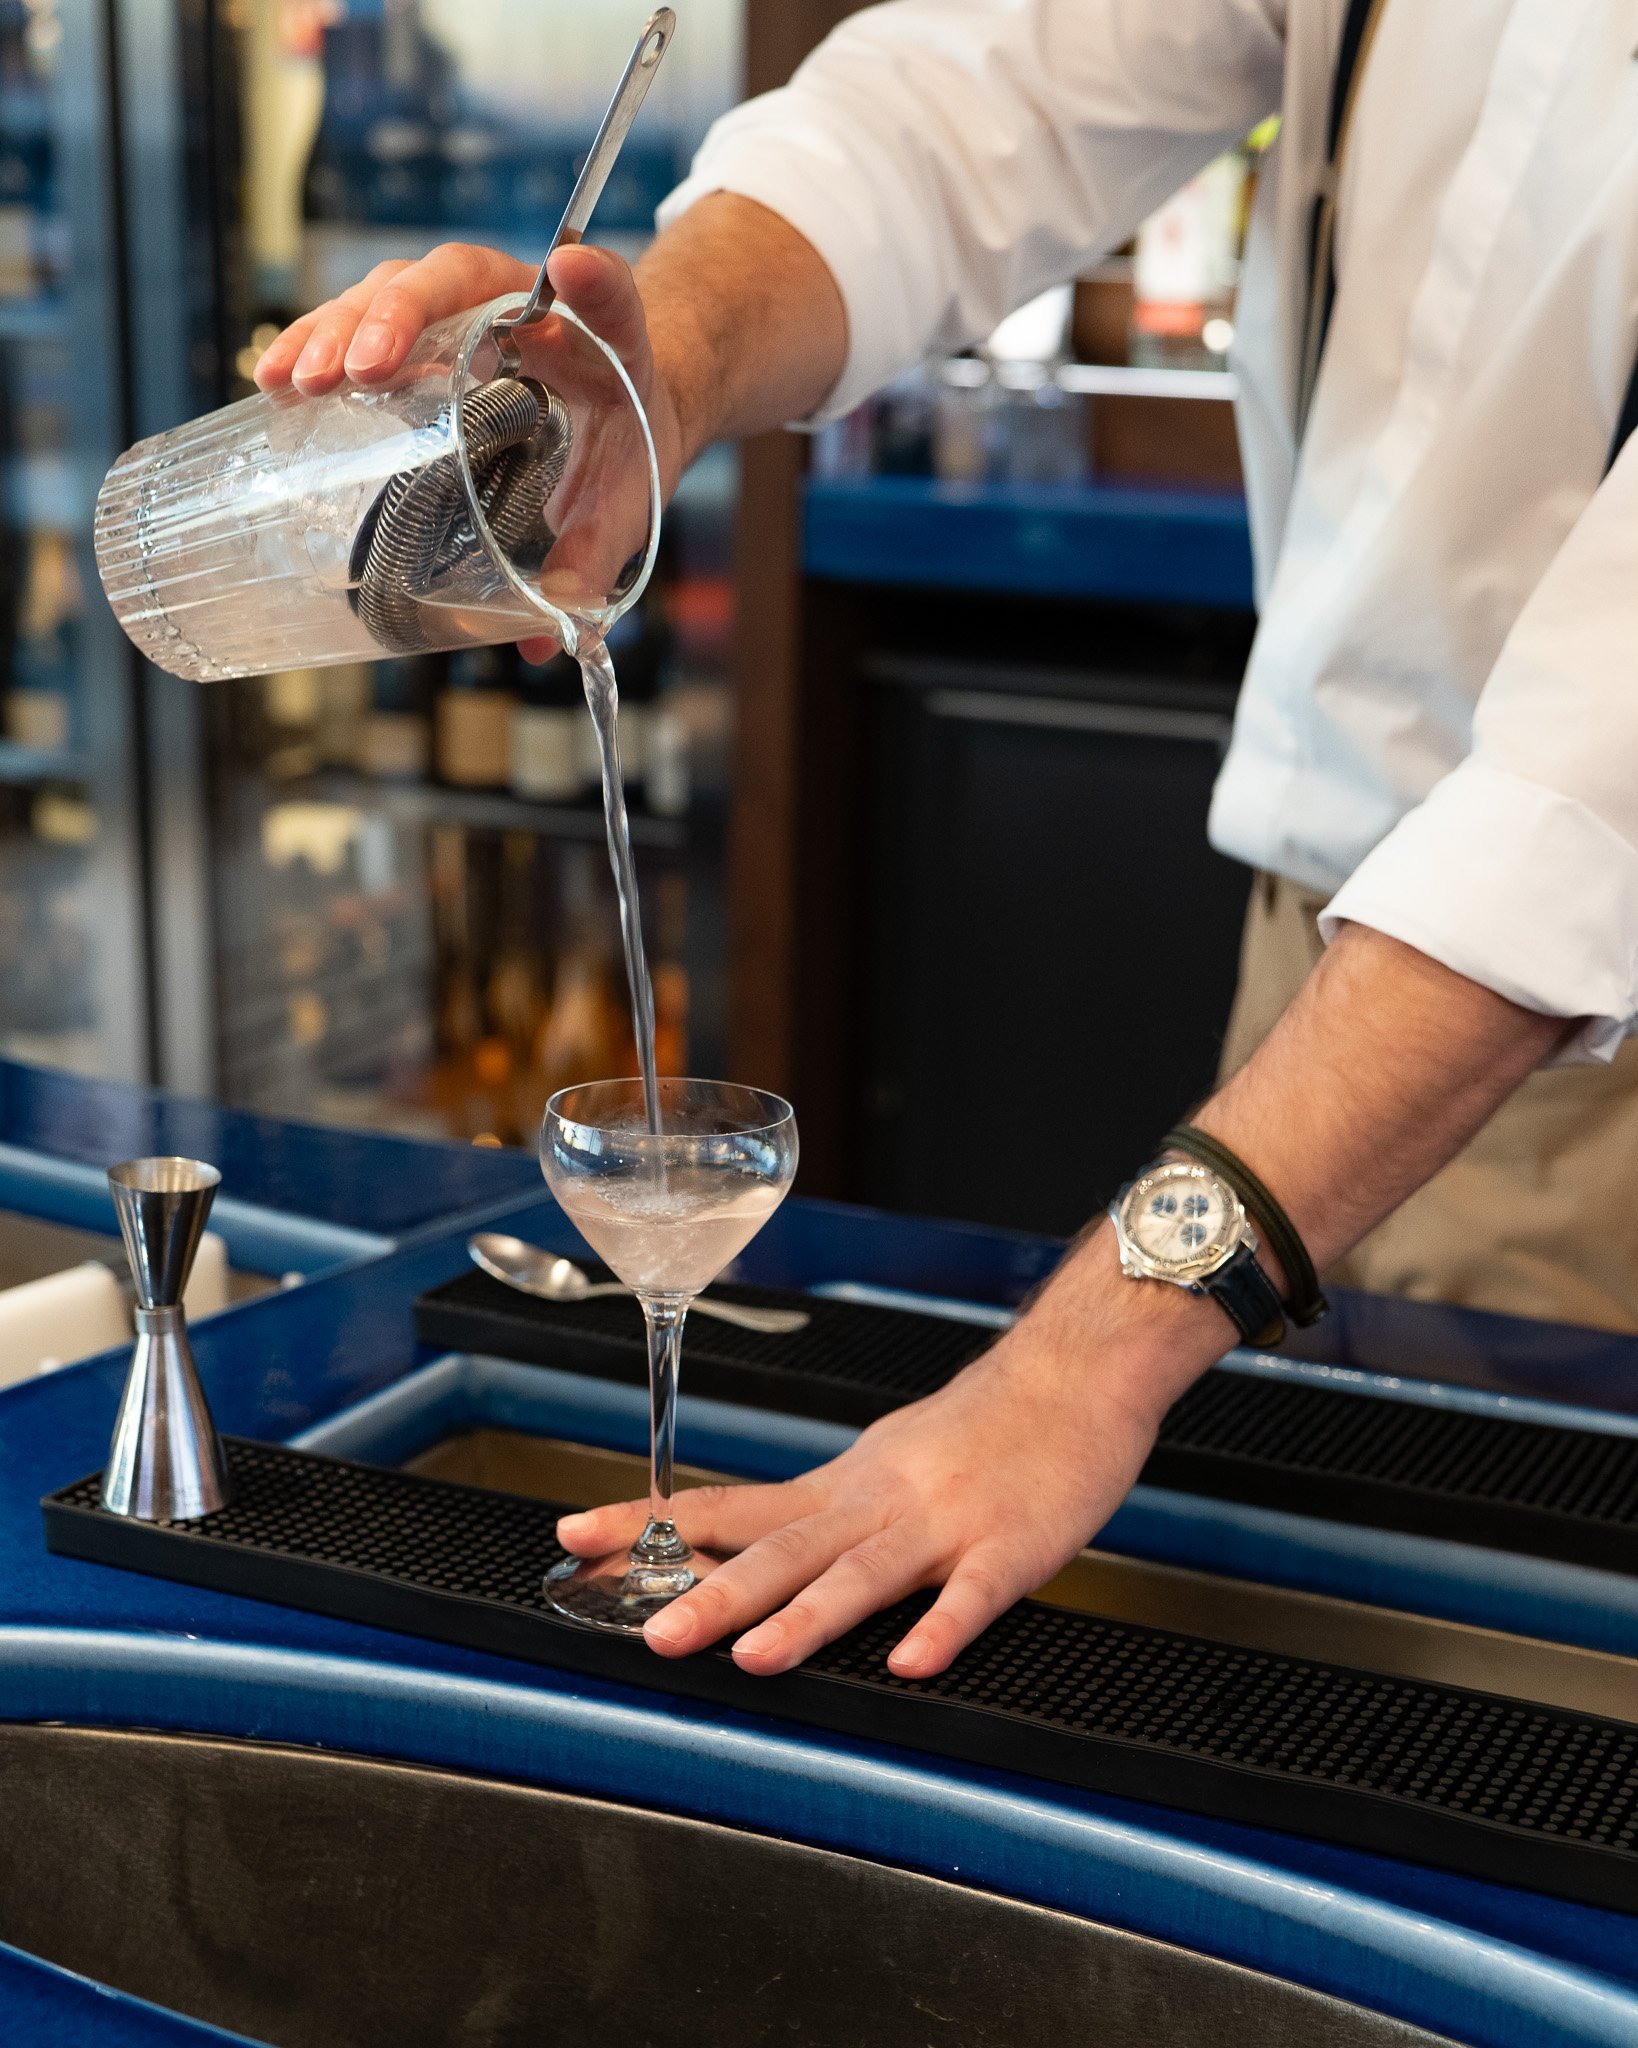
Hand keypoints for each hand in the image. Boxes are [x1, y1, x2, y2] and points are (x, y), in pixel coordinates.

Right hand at [253, 241, 684, 660]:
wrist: (616, 411)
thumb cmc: (622, 449)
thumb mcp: (622, 504)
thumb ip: (595, 555)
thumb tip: (553, 623)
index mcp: (599, 339)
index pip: (606, 293)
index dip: (594, 283)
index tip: (568, 270)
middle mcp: (525, 303)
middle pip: (458, 277)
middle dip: (403, 315)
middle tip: (362, 368)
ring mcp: (465, 306)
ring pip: (396, 289)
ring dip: (340, 327)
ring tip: (300, 379)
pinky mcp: (422, 327)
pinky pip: (362, 319)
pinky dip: (316, 341)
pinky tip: (275, 380)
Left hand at [555, 1295, 1175, 1679]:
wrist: (1075, 1374)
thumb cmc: (987, 1424)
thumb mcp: (888, 1457)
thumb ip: (830, 1510)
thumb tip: (753, 1542)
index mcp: (845, 1485)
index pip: (731, 1506)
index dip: (651, 1525)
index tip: (576, 1538)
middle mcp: (880, 1500)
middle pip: (786, 1549)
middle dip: (714, 1594)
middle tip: (652, 1633)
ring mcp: (945, 1523)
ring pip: (864, 1573)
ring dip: (807, 1616)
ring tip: (754, 1657)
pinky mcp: (1012, 1546)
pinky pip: (973, 1594)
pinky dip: (940, 1626)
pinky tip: (910, 1662)